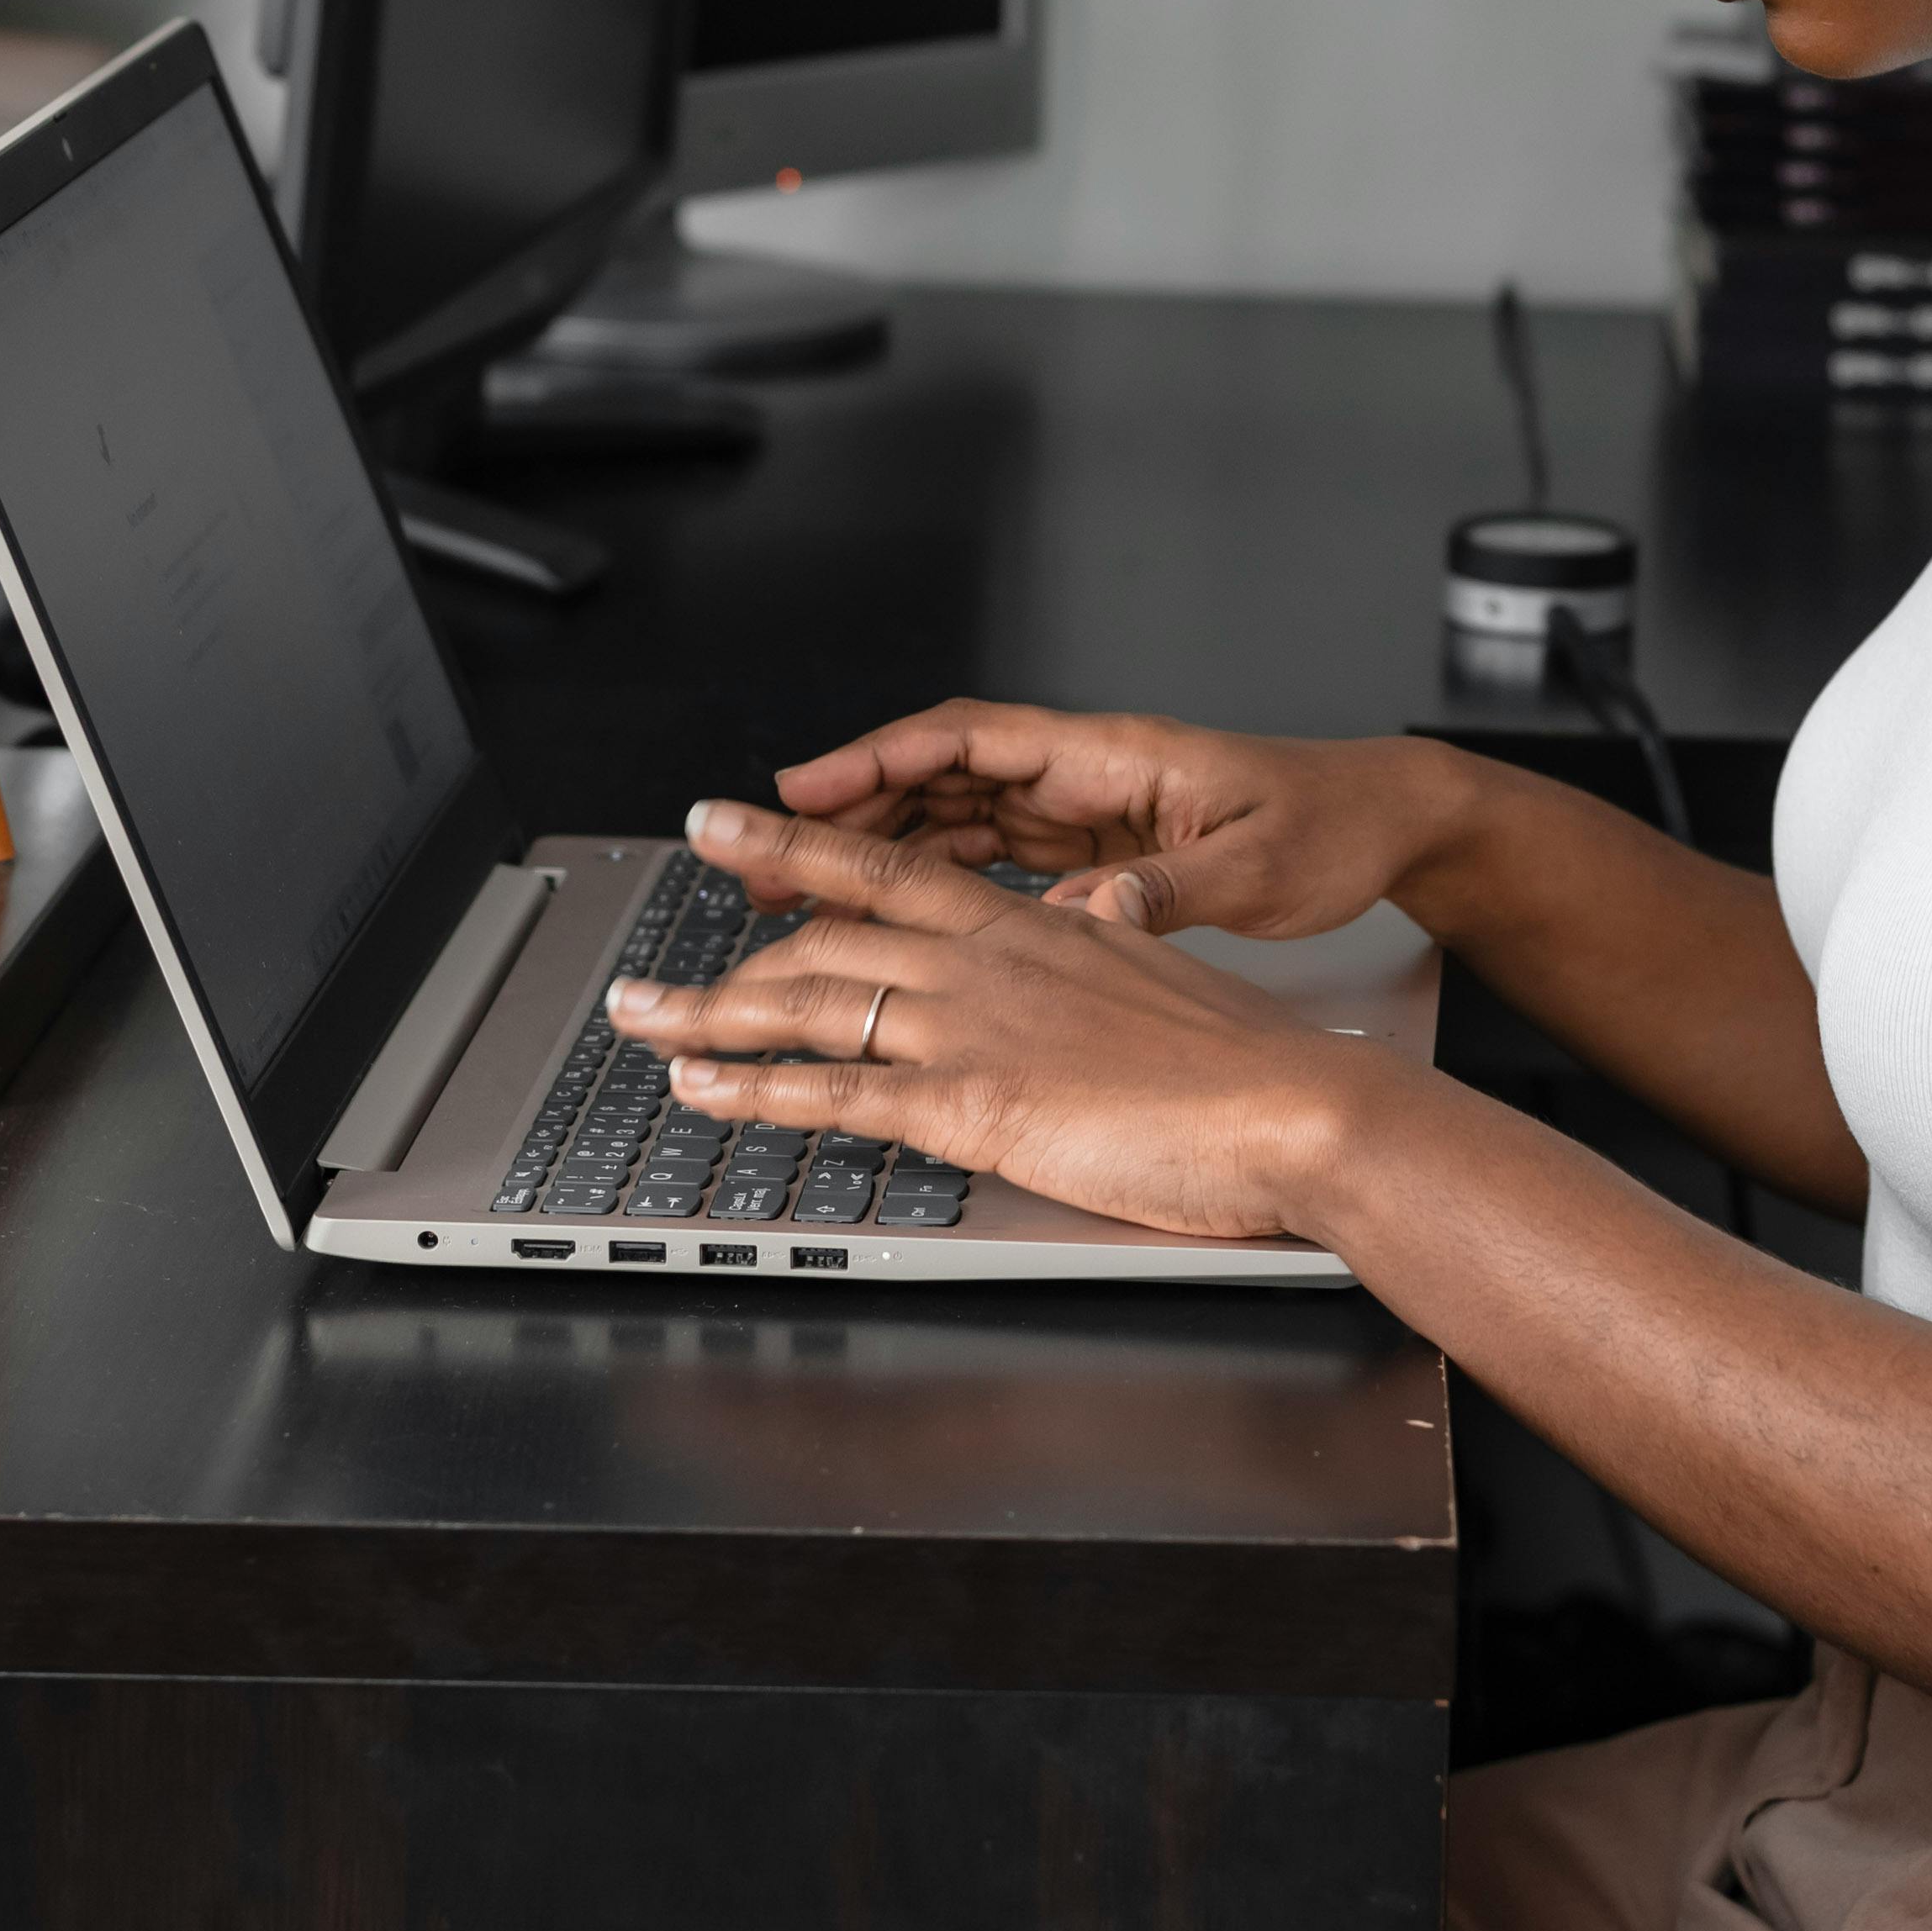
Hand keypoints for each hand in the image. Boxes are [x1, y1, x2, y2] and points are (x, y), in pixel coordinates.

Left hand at [606, 800, 1421, 1240]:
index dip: (799, 847)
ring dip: (706, 1012)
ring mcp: (973, 1028)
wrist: (1295, 1104)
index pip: (890, 869)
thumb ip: (1109, 959)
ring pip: (807, 1001)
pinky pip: (836, 1090)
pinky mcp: (971, 1104)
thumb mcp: (1164, 984)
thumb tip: (1097, 938)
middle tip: (652, 947)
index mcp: (1035, 928)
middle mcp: (988, 962)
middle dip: (725, 938)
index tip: (733, 825)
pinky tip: (702, 1088)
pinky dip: (754, 1089)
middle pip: (827, 928)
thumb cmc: (1247, 1062)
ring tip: (636, 1017)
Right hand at [766, 702, 1467, 941]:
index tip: (805, 790)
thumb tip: (1082, 921)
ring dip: (879, 847)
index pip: (969, 739)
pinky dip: (936, 878)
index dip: (878, 761)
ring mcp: (1088, 809)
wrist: (1388, 824)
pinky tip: (894, 918)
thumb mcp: (1257, 866)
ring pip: (956, 815)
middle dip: (848, 808)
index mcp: (1114, 755)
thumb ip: (1164, 891)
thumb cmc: (1333, 827)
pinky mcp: (1099, 848)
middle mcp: (1088, 773)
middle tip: (767, 854)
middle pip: (940, 776)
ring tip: (803, 890)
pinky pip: (994, 854)